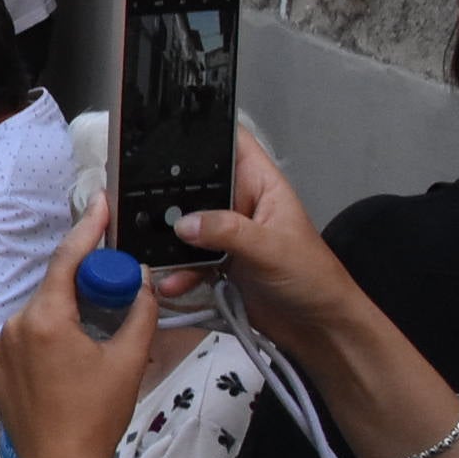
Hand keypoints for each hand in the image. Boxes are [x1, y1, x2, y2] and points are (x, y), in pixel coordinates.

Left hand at [0, 200, 156, 457]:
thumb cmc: (95, 418)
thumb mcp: (129, 362)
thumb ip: (139, 313)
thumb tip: (144, 282)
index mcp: (44, 319)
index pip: (67, 259)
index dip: (87, 229)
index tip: (100, 204)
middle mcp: (14, 325)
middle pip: (54, 287)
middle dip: (84, 281)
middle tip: (115, 283)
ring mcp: (0, 347)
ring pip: (41, 313)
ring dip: (68, 312)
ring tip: (98, 329)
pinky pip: (27, 337)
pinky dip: (51, 334)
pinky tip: (73, 353)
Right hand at [159, 128, 369, 356]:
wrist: (317, 328)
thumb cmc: (312, 278)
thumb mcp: (271, 248)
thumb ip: (228, 232)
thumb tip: (183, 224)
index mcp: (260, 184)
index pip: (231, 142)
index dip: (204, 130)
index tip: (166, 129)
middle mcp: (240, 204)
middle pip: (196, 184)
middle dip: (170, 194)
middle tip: (142, 203)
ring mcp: (226, 234)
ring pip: (186, 224)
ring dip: (168, 240)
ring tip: (154, 252)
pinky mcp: (217, 263)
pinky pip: (186, 259)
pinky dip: (176, 270)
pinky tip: (170, 282)